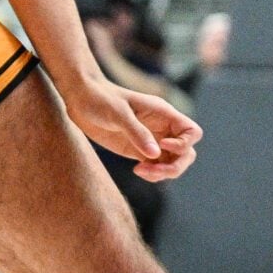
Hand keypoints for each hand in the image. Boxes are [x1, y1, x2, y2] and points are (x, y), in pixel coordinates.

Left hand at [64, 78, 200, 180]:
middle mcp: (162, 128)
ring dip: (163, 173)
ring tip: (140, 171)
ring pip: (172, 163)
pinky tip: (137, 171)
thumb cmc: (101, 98)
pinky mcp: (138, 151)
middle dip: (175, 165)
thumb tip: (156, 154)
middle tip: (152, 169)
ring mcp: (152, 141)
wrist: (81, 99)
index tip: (163, 145)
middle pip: (187, 153)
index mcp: (164, 114)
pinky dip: (152, 174)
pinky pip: (156, 168)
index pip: (192, 132)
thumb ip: (137, 132)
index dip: (184, 144)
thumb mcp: (119, 113)